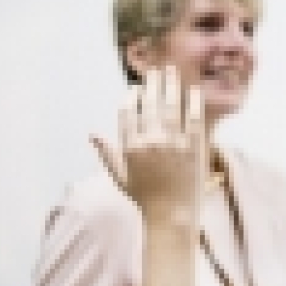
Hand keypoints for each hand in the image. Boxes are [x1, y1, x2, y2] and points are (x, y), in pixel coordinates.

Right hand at [92, 65, 206, 225]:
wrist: (172, 216)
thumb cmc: (144, 198)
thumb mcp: (120, 177)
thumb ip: (107, 153)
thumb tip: (92, 133)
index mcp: (130, 147)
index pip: (127, 112)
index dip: (131, 97)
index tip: (136, 88)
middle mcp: (150, 142)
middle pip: (150, 103)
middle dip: (152, 82)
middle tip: (156, 69)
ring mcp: (174, 143)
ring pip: (171, 106)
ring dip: (170, 85)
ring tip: (171, 71)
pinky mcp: (194, 147)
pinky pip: (193, 118)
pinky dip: (193, 102)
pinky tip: (193, 89)